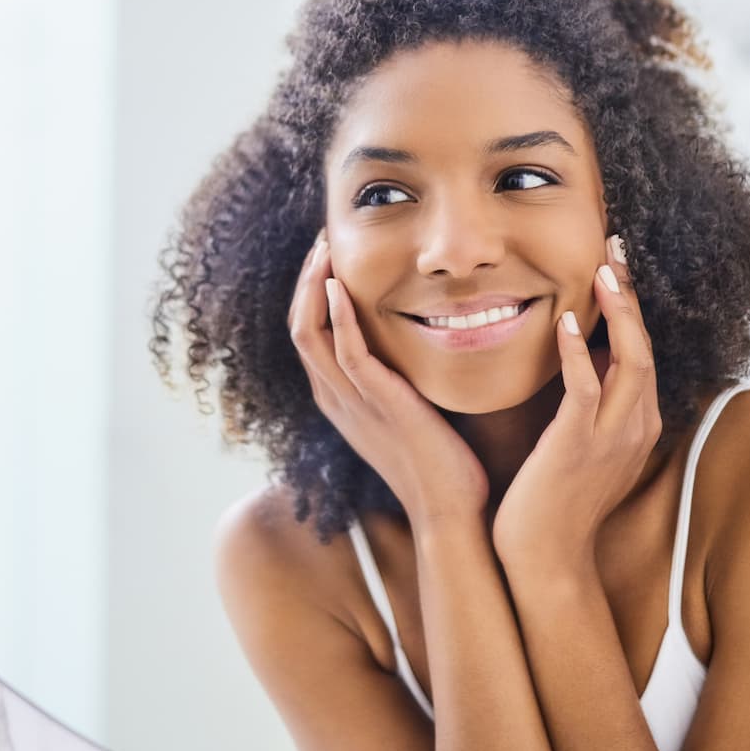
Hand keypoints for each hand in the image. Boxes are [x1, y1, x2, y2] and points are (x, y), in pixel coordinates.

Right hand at [288, 232, 487, 527]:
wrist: (451, 510)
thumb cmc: (441, 462)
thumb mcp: (409, 411)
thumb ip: (401, 378)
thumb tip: (420, 340)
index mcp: (339, 398)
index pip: (308, 333)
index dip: (312, 292)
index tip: (330, 256)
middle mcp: (334, 398)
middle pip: (298, 325)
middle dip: (307, 279)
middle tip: (323, 240)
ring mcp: (351, 401)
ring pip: (309, 333)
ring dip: (315, 286)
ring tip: (327, 249)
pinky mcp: (377, 403)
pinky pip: (345, 352)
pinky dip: (338, 315)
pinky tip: (342, 286)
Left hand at [492, 238, 662, 576]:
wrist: (545, 561)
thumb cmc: (553, 503)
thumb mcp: (580, 447)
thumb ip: (587, 406)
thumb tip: (578, 361)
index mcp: (638, 424)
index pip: (641, 352)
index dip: (632, 306)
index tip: (616, 264)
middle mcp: (636, 426)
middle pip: (645, 345)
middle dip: (631, 294)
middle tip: (615, 246)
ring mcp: (612, 437)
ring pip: (631, 360)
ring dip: (618, 312)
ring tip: (603, 268)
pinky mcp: (580, 446)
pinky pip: (587, 389)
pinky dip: (581, 352)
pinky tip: (569, 322)